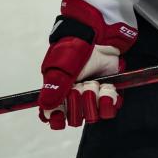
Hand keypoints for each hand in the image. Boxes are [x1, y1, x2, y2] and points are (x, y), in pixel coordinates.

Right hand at [37, 0, 136, 129]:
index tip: (59, 117)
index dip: (57, 119)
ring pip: (93, 115)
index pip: (54, 117)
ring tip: (94, 83)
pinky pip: (111, 109)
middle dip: (79, 102)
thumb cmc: (74, 51)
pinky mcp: (108, 93)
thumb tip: (46, 109)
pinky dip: (109, 99)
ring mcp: (92, 97)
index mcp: (58, 93)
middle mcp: (74, 98)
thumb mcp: (59, 68)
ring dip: (94, 98)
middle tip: (80, 86)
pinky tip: (106, 87)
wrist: (97, 38)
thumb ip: (53, 88)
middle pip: (75, 118)